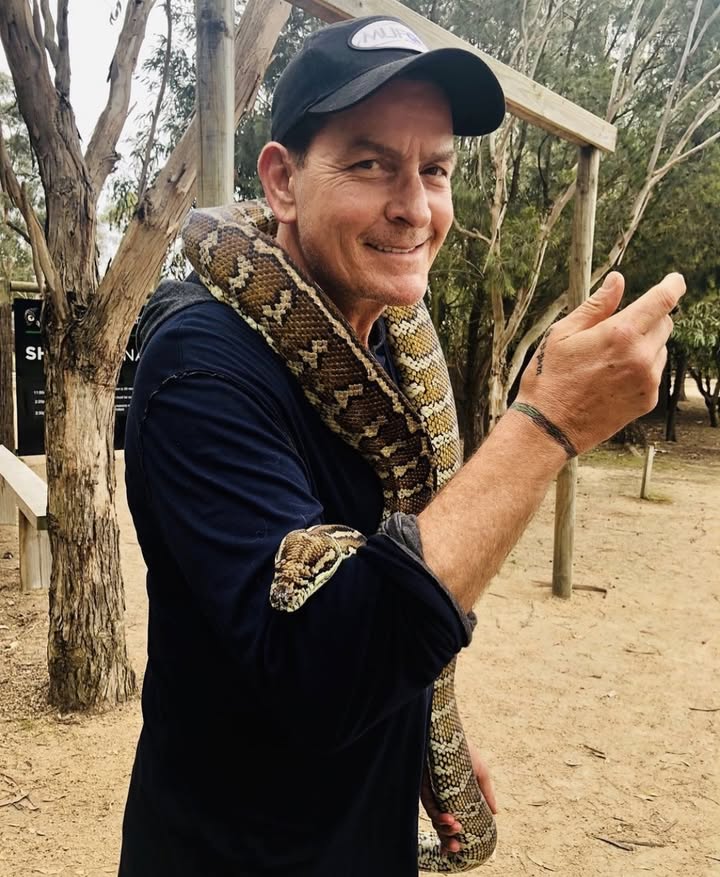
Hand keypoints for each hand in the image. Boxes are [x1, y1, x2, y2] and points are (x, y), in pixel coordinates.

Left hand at [420, 742, 496, 854]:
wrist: (446, 729)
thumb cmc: (463, 748)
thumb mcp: (480, 770)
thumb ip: (486, 791)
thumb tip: (495, 813)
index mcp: (452, 795)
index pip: (451, 818)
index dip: (453, 835)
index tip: (460, 846)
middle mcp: (439, 795)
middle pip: (441, 823)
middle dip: (447, 838)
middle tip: (457, 846)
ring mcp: (430, 790)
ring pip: (434, 817)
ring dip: (444, 828)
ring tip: (456, 828)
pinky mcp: (422, 784)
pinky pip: (428, 804)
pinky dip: (438, 815)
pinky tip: (449, 819)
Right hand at [516, 271, 684, 454]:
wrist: (549, 427)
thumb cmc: (549, 378)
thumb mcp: (562, 334)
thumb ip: (596, 306)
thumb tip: (617, 281)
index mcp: (621, 334)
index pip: (663, 300)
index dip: (672, 285)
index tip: (674, 280)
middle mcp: (641, 356)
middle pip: (665, 323)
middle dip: (649, 318)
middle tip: (617, 329)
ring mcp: (648, 381)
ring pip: (660, 349)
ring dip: (645, 344)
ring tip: (609, 360)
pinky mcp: (648, 401)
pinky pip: (654, 373)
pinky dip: (641, 368)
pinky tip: (612, 379)